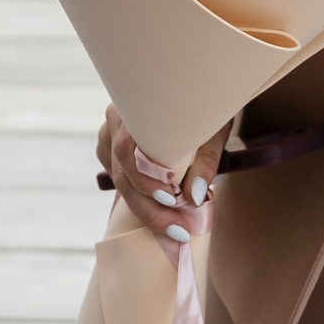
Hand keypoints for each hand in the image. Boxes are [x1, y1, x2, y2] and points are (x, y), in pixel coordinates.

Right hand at [98, 104, 228, 243]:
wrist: (197, 93)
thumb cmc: (204, 107)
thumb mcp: (213, 130)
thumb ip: (205, 162)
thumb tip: (194, 197)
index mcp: (136, 106)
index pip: (127, 148)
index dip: (147, 180)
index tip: (175, 200)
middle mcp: (116, 118)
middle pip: (123, 172)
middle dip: (150, 207)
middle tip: (178, 229)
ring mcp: (109, 133)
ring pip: (119, 179)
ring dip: (145, 206)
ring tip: (174, 224)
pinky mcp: (110, 147)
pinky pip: (117, 177)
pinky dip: (138, 196)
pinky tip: (161, 207)